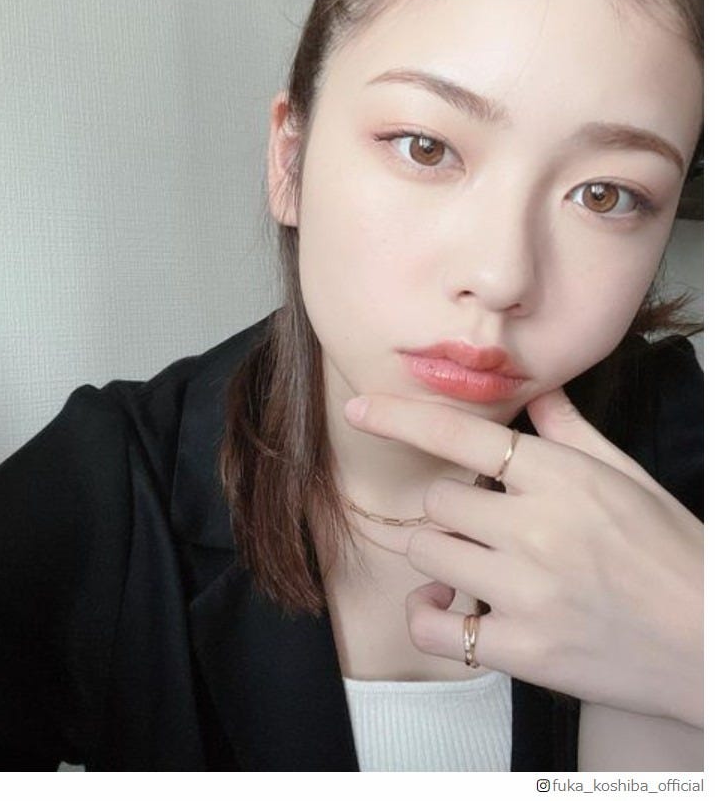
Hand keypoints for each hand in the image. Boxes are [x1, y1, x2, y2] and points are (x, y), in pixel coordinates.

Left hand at [344, 390, 702, 726]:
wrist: (712, 644)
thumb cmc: (673, 554)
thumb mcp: (629, 477)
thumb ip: (573, 431)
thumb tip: (537, 392)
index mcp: (563, 476)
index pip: (464, 432)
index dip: (402, 416)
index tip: (361, 408)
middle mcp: (537, 527)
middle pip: (437, 498)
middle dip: (450, 508)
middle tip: (482, 524)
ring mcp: (526, 590)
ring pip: (426, 551)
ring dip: (438, 553)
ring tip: (471, 565)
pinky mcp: (522, 649)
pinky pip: (434, 626)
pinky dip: (429, 614)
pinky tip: (450, 606)